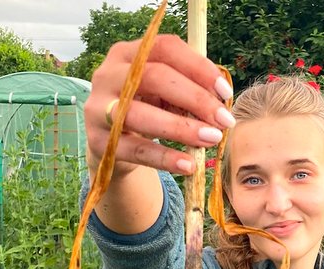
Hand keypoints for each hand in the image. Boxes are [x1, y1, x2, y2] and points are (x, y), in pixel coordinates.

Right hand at [84, 34, 234, 176]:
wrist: (116, 145)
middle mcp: (108, 74)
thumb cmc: (150, 109)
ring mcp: (98, 107)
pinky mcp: (98, 140)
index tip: (226, 92)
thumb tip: (222, 101)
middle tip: (224, 120)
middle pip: (153, 77)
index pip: (165, 48)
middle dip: (195, 99)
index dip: (198, 67)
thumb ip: (191, 89)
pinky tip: (189, 166)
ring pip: (138, 114)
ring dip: (181, 128)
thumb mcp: (168, 94)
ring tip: (211, 139)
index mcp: (129, 54)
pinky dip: (164, 158)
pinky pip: (134, 149)